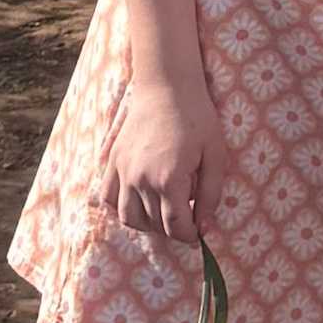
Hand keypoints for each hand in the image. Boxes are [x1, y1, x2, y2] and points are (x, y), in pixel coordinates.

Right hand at [97, 73, 223, 258]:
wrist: (167, 86)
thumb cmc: (197, 118)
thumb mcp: (215, 155)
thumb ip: (211, 194)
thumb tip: (205, 227)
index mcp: (169, 180)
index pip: (176, 226)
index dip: (189, 236)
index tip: (198, 235)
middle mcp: (141, 180)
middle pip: (153, 224)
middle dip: (172, 229)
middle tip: (185, 221)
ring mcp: (123, 171)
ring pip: (127, 217)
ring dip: (145, 224)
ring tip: (161, 215)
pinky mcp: (112, 161)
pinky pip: (107, 197)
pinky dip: (119, 207)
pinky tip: (137, 202)